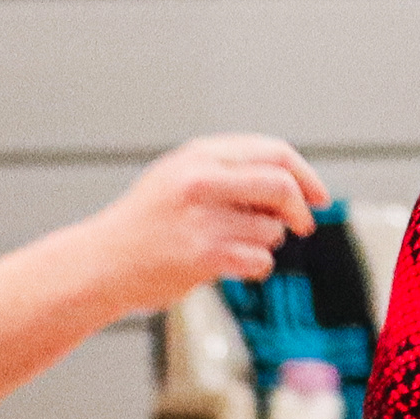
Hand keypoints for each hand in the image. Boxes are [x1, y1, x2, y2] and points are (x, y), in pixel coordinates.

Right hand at [88, 135, 328, 310]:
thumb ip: (232, 171)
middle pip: (282, 184)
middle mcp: (201, 180)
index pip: (274, 151)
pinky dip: (255, 267)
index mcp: (199, 155)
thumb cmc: (147, 224)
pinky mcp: (204, 255)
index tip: (319, 195)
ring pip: (271, 228)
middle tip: (304, 224)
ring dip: (265, 242)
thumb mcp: (181, 176)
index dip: (306, 174)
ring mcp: (202, 218)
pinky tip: (229, 266)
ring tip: (230, 245)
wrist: (100, 264)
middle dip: (302, 207)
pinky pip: (260, 260)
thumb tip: (299, 184)